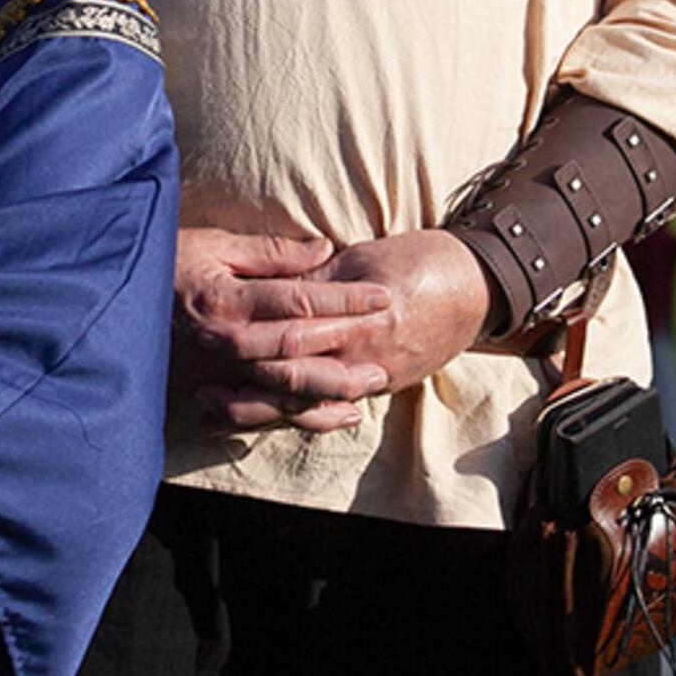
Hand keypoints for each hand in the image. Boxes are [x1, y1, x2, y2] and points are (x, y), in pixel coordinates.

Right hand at [176, 226, 393, 433]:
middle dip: (348, 345)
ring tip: (373, 384)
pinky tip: (337, 415)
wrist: (108, 303)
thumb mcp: (210, 244)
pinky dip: (304, 416)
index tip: (382, 295)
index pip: (297, 301)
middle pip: (298, 350)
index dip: (343, 298)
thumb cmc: (162, 263)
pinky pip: (268, 412)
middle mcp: (221, 342)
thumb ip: (267, 253)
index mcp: (223, 300)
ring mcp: (217, 374)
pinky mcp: (214, 393)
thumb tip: (322, 251)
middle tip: (390, 339)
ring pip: (286, 389)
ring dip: (334, 388)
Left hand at [185, 228, 493, 433]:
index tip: (207, 338)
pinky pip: (330, 410)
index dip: (250, 339)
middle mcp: (366, 356)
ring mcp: (375, 377)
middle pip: (295, 378)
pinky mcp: (382, 386)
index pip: (295, 332)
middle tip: (197, 391)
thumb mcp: (367, 255)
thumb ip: (316, 274)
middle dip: (245, 388)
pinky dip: (292, 418)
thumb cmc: (424, 260)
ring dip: (259, 412)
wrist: (479, 285)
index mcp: (361, 317)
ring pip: (307, 404)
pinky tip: (260, 421)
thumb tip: (270, 283)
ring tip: (212, 413)